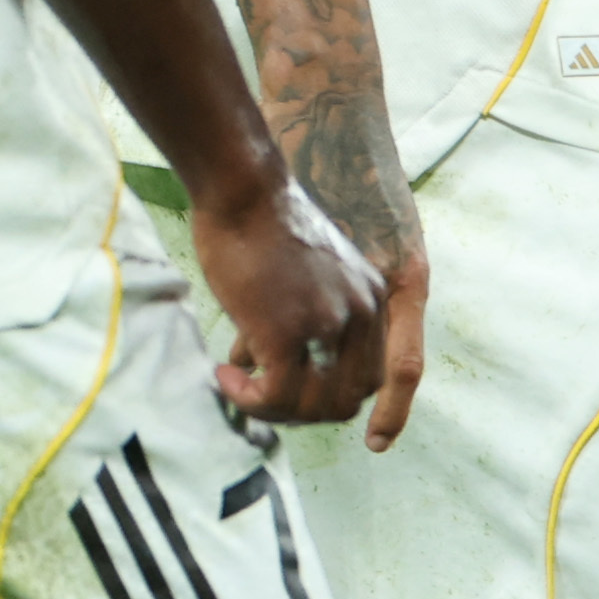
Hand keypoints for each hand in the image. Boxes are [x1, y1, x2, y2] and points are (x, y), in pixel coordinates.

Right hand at [189, 161, 391, 430]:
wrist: (242, 188)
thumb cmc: (258, 221)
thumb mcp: (306, 272)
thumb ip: (304, 314)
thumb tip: (260, 363)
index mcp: (373, 300)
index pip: (369, 378)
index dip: (329, 395)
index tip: (290, 387)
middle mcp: (361, 315)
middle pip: (348, 400)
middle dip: (303, 411)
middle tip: (261, 396)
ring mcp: (326, 324)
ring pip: (313, 407)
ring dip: (273, 410)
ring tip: (238, 386)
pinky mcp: (287, 331)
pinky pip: (277, 396)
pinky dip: (250, 401)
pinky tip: (225, 378)